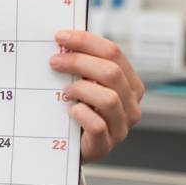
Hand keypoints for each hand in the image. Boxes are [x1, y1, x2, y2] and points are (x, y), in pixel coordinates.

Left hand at [50, 29, 144, 162]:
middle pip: (111, 72)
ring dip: (80, 90)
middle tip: (54, 61)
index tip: (60, 36)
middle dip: (78, 61)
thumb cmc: (75, 110)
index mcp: (129, 83)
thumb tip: (61, 39)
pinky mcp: (105, 145)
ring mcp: (120, 127)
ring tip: (65, 92)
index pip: (114, 53)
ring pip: (108, 98)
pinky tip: (69, 111)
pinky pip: (97, 125)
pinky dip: (81, 114)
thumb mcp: (82, 83)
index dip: (86, 41)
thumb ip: (81, 65)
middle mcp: (131, 104)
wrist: (68, 148)